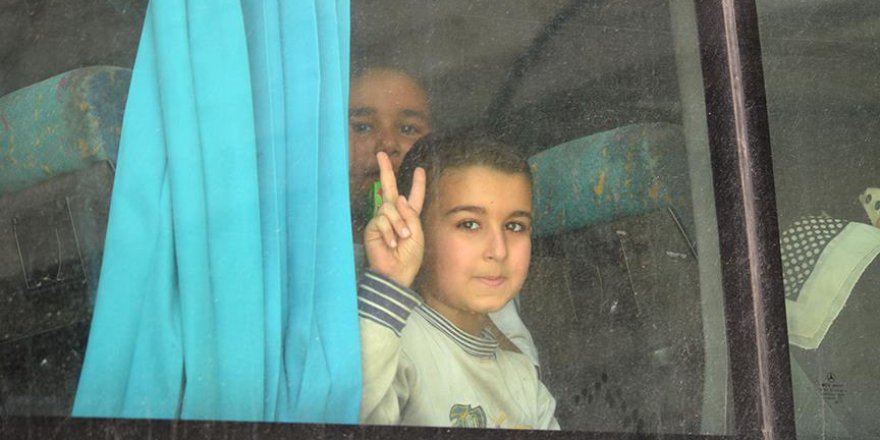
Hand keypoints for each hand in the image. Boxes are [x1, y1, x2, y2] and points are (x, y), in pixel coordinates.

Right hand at [364, 152, 425, 286]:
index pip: (413, 196)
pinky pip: (382, 220)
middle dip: (385, 170)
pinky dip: (390, 232)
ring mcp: (382, 220)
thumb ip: (410, 214)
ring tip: (401, 239)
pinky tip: (391, 244)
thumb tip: (398, 197)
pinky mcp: (373, 227)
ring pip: (390, 208)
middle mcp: (394, 215)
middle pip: (389, 188)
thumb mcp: (417, 233)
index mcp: (409, 217)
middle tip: (380, 154)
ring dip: (398, 224)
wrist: (397, 272)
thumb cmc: (409, 256)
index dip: (417, 183)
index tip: (420, 170)